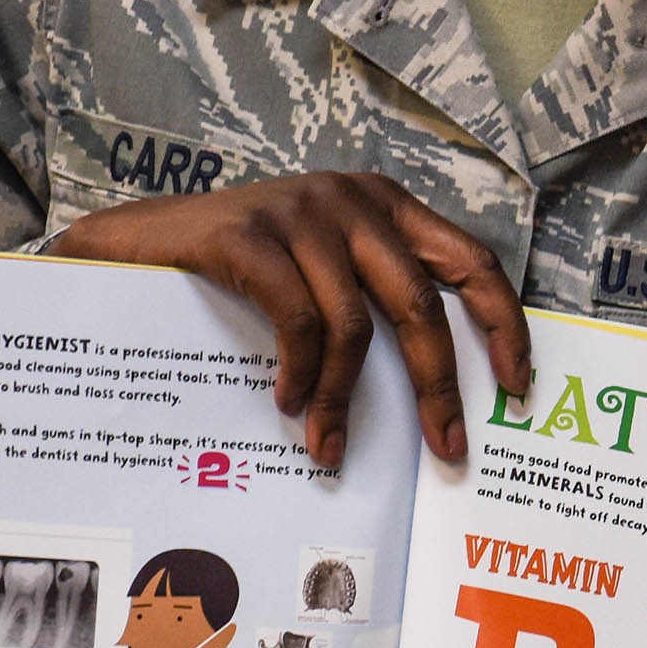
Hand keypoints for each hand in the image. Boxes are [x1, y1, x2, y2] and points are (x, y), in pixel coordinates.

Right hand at [54, 173, 530, 467]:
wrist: (129, 247)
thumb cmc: (235, 270)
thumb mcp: (319, 270)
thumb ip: (371, 300)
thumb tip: (433, 392)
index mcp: (384, 206)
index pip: (471, 261)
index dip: (503, 324)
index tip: (517, 386)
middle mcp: (351, 200)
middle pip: (421, 303)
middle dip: (438, 385)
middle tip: (446, 447)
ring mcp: (301, 211)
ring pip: (356, 324)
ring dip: (346, 400)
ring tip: (330, 446)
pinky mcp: (250, 234)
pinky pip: (298, 321)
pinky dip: (301, 373)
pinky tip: (287, 404)